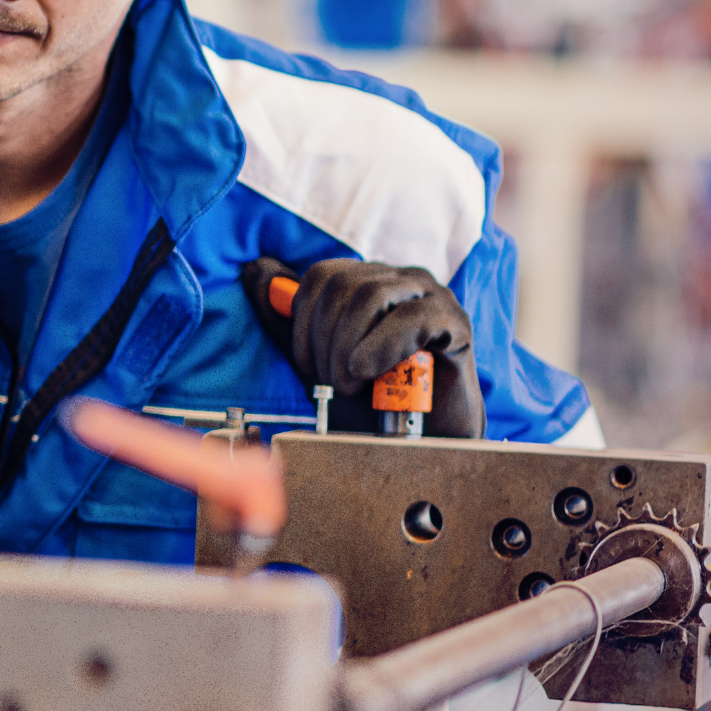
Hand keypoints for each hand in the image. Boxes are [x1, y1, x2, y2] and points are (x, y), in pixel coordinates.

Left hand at [240, 257, 485, 438]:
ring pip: (371, 295)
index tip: (308, 366)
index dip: (304, 322)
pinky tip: (369, 371)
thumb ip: (286, 319)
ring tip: (352, 384)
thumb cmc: (371, 399)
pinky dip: (382, 346)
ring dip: (349, 348)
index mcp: (367, 280)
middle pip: (343, 285)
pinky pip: (413, 318)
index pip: (320, 276)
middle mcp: (398, 278)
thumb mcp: (319, 359)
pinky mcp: (455, 320)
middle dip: (326, 341)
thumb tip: (255, 270)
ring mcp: (430, 294)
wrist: (422, 440)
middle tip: (332, 383)